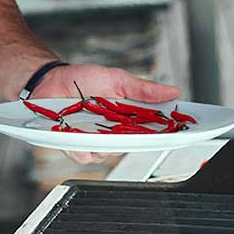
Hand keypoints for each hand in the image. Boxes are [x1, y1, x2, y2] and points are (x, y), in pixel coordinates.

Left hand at [33, 63, 180, 164]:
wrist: (50, 80)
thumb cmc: (82, 80)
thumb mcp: (116, 79)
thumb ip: (142, 89)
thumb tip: (172, 91)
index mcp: (127, 118)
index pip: (153, 130)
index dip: (168, 133)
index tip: (182, 131)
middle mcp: (113, 133)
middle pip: (133, 146)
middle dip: (137, 140)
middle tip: (138, 129)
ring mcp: (94, 141)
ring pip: (108, 154)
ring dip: (105, 142)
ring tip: (99, 127)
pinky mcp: (74, 146)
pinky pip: (83, 155)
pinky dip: (82, 147)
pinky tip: (79, 135)